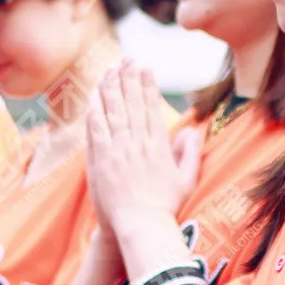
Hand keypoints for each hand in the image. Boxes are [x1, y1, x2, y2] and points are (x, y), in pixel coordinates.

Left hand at [84, 61, 202, 231]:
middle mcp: (139, 143)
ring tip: (109, 70)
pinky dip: (95, 110)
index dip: (148, 84)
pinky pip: (96, 129)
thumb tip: (191, 131)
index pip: (152, 107)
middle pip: (132, 103)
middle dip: (129, 78)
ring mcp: (118, 150)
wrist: (141, 226)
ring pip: (113, 111)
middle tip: (126, 59)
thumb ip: (190, 153)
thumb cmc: (165, 207)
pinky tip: (93, 97)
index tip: (145, 67)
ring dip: (110, 88)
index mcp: (159, 146)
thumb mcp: (186, 180)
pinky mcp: (101, 159)